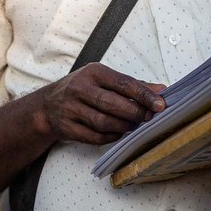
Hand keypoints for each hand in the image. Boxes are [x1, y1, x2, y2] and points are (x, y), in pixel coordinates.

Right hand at [36, 63, 165, 144]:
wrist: (48, 105)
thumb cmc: (83, 89)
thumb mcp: (105, 80)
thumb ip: (134, 85)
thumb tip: (162, 90)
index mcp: (93, 73)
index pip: (124, 83)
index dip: (144, 95)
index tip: (160, 105)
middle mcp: (80, 89)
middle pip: (113, 104)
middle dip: (136, 113)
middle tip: (149, 118)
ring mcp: (71, 109)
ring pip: (104, 122)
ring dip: (124, 126)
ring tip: (134, 125)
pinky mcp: (67, 128)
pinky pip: (95, 137)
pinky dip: (111, 137)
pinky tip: (119, 133)